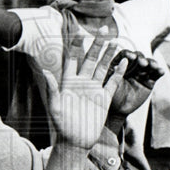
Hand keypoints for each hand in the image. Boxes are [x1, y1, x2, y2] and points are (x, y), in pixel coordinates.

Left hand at [44, 34, 124, 149]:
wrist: (75, 141)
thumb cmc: (61, 125)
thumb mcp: (54, 106)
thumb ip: (52, 88)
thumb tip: (45, 71)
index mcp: (68, 81)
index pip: (73, 59)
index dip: (77, 45)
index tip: (81, 31)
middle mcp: (82, 82)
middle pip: (90, 58)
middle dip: (96, 43)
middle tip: (103, 28)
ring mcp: (94, 89)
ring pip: (102, 67)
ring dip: (109, 55)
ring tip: (115, 41)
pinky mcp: (104, 98)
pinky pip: (113, 83)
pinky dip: (119, 73)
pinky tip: (124, 63)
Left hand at [106, 50, 164, 118]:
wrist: (119, 110)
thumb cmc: (111, 97)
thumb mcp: (111, 85)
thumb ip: (117, 73)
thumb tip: (124, 60)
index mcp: (119, 65)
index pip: (124, 56)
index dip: (128, 54)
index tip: (132, 57)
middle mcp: (131, 67)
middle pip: (138, 58)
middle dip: (141, 59)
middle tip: (143, 64)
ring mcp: (140, 74)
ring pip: (148, 64)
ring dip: (152, 63)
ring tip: (154, 66)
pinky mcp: (149, 81)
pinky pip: (155, 75)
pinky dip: (159, 71)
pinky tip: (161, 71)